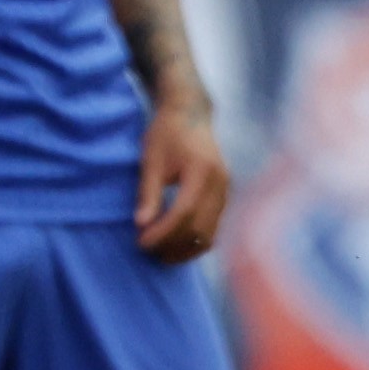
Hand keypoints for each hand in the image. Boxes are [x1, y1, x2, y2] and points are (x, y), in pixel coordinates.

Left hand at [136, 102, 232, 264]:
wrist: (190, 114)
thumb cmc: (166, 133)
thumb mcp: (151, 159)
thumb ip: (147, 192)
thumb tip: (141, 224)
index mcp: (202, 171)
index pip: (184, 212)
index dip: (163, 232)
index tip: (142, 243)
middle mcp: (220, 183)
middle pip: (200, 227)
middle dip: (174, 244)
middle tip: (148, 252)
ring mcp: (226, 190)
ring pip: (211, 232)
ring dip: (187, 248)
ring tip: (162, 255)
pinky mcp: (225, 195)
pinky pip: (214, 226)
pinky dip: (197, 239)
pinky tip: (177, 245)